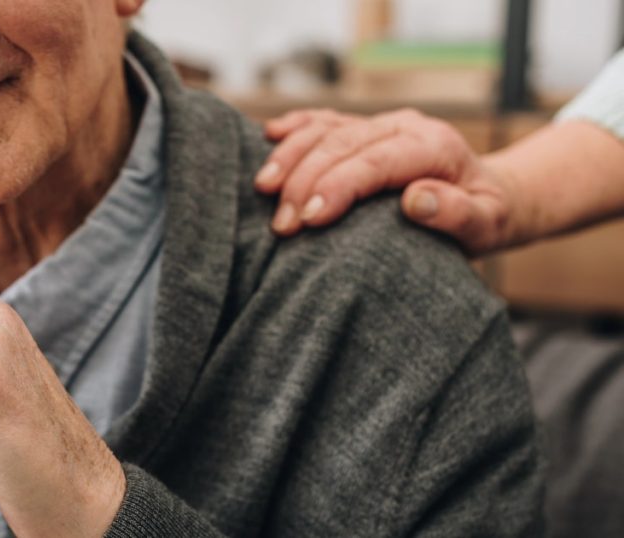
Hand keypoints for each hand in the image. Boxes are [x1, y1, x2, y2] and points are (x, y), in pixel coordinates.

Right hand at [256, 108, 521, 255]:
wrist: (491, 194)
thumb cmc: (486, 216)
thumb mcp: (486, 225)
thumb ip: (456, 214)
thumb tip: (415, 200)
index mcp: (434, 146)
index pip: (376, 160)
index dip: (338, 185)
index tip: (310, 218)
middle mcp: (404, 126)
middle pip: (342, 144)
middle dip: (304, 182)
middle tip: (282, 225)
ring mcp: (381, 124)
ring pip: (325, 128)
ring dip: (290, 157)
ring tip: (263, 190)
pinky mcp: (364, 129)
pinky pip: (323, 121)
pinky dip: (295, 127)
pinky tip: (269, 135)